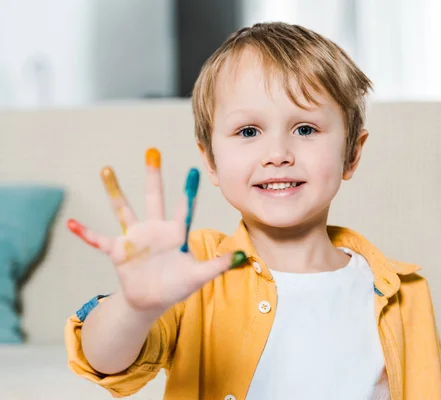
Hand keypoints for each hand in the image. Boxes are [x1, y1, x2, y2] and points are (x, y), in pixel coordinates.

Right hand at [67, 148, 244, 315]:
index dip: (189, 191)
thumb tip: (245, 257)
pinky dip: (85, 233)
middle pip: (153, 197)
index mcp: (175, 233)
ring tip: (106, 168)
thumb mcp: (200, 276)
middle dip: (153, 176)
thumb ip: (220, 265)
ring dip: (115, 190)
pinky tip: (71, 223)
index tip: (194, 169)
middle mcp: (154, 229)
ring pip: (123, 209)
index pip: (184, 208)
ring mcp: (135, 238)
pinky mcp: (118, 251)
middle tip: (152, 151)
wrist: (152, 301)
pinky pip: (99, 240)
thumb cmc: (177, 286)